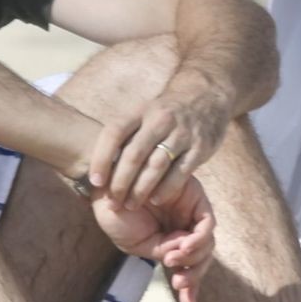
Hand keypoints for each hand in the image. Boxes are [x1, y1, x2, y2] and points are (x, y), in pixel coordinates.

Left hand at [88, 71, 234, 208]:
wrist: (206, 96)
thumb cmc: (165, 113)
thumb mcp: (144, 113)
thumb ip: (125, 135)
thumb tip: (97, 165)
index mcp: (141, 111)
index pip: (114, 133)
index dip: (101, 158)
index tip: (95, 181)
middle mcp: (160, 120)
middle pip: (134, 154)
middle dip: (120, 182)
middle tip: (112, 202)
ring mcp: (182, 133)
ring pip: (156, 165)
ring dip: (140, 189)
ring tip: (130, 205)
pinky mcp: (201, 147)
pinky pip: (180, 171)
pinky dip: (166, 188)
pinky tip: (155, 199)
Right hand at [89, 173, 215, 301]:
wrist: (106, 187)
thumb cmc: (116, 214)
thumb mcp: (139, 244)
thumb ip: (163, 252)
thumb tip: (183, 261)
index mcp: (170, 242)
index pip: (189, 267)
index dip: (191, 287)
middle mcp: (183, 228)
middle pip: (202, 257)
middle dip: (194, 274)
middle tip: (178, 283)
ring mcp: (190, 213)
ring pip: (208, 243)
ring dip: (192, 256)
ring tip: (171, 259)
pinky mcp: (195, 197)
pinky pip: (207, 223)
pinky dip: (198, 238)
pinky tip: (182, 245)